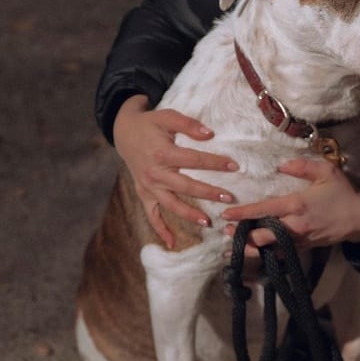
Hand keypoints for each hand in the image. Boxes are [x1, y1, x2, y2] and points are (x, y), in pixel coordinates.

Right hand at [113, 94, 237, 247]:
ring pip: (171, 204)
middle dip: (208, 193)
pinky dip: (160, 230)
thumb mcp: (167, 116)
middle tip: (229, 198)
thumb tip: (210, 134)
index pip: (194, 160)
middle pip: (185, 186)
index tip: (234, 166)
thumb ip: (188, 124)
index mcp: (162, 153)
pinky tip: (172, 243)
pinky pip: (151, 215)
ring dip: (189, 214)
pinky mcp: (144, 194)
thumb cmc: (150, 124)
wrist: (123, 133)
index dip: (215, 163)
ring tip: (208, 222)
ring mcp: (148, 186)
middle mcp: (154, 173)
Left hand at [221, 157, 359, 258]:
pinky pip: (281, 254)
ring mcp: (300, 240)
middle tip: (226, 233)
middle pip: (264, 236)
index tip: (227, 214)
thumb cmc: (343, 193)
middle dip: (243, 236)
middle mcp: (296, 226)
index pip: (266, 210)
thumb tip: (281, 165)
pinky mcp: (304, 248)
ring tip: (232, 249)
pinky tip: (253, 255)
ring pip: (270, 249)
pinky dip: (265, 255)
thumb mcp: (328, 172)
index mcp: (299, 205)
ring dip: (251, 249)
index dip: (245, 213)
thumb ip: (304, 166)